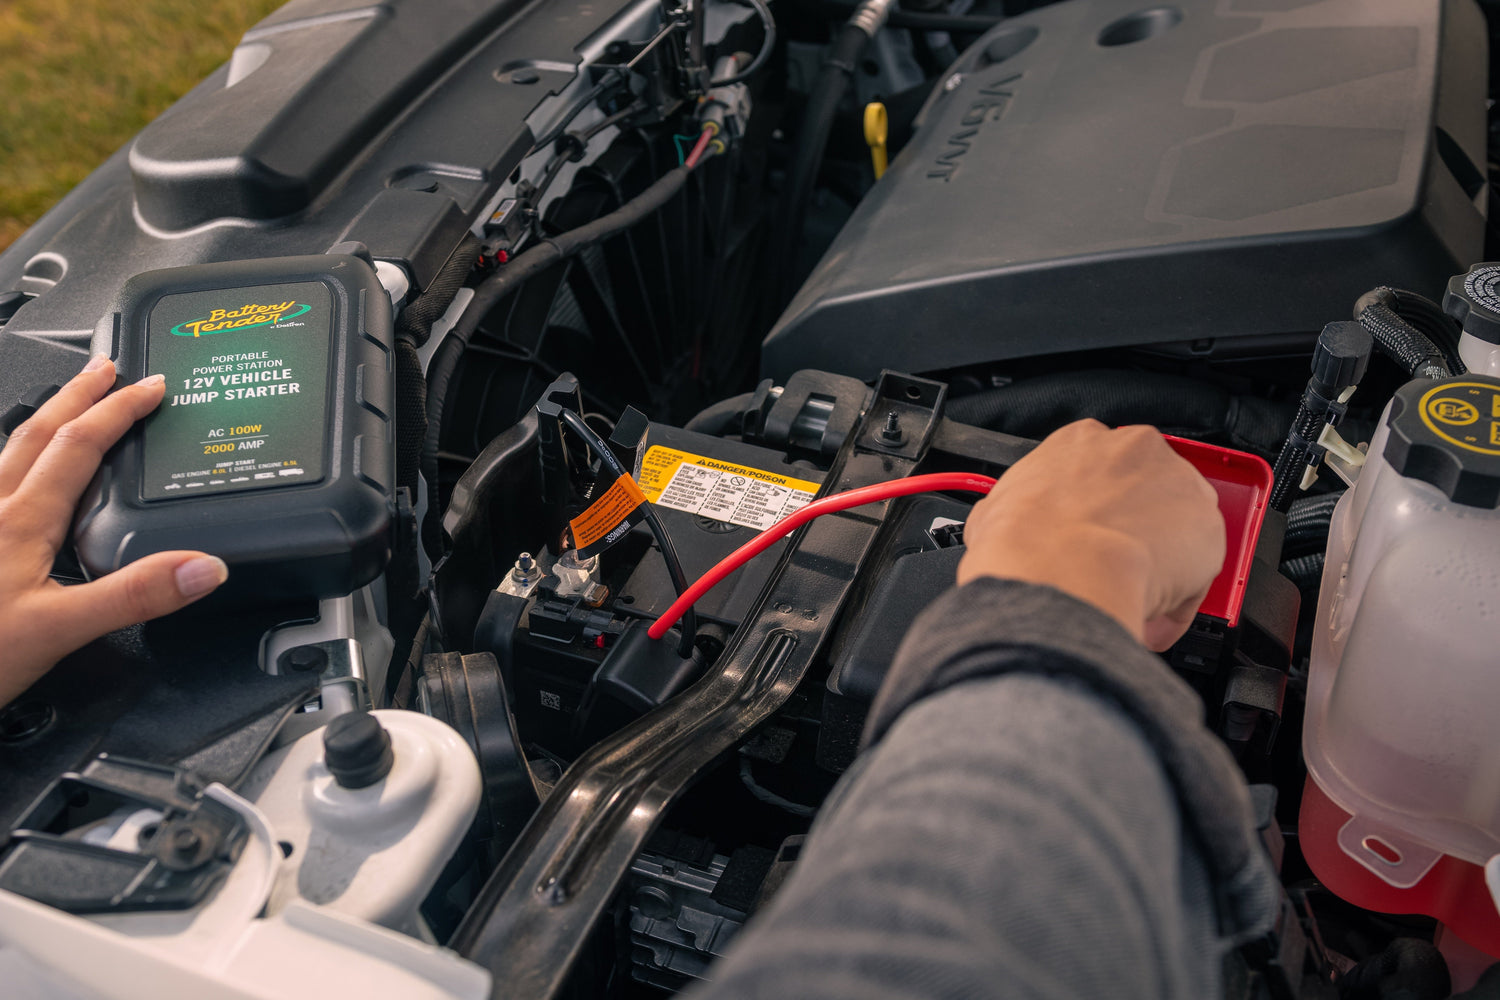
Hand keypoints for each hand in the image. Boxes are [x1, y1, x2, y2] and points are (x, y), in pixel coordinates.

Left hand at [0, 357, 226, 705]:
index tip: (151, 388)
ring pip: (5, 454)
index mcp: (20, 522)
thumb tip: (203, 565)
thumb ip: (135, 595)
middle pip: (36, 433)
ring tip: (66, 405)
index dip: (118, 410)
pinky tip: (10, 481)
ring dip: (42, 422)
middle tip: (106, 368)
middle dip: (77, 395)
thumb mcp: (60, 632)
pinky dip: (9, 467)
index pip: (79, 446)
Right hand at [958, 420, 1224, 650]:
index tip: (1087, 532)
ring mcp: (1178, 483)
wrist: (1058, 572)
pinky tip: (1150, 614)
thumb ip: (1016, 512)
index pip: (1096, 469)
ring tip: (1132, 600)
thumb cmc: (1022, 543)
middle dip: (1133, 530)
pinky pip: (1198, 568)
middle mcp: (1135, 448)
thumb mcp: (993, 515)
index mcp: (1079, 440)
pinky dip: (1179, 596)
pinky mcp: (1209, 526)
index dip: (1093, 508)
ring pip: (1176, 527)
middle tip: (1112, 568)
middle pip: (1144, 491)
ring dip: (1160, 563)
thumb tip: (1006, 533)